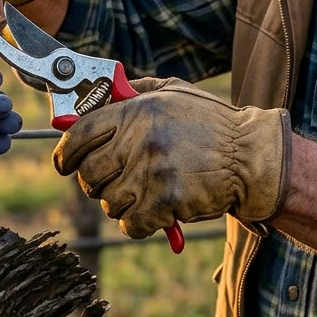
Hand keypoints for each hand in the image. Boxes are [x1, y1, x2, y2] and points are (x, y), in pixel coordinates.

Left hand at [52, 77, 291, 238]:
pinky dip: (138, 224)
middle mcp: (139, 140)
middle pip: (89, 173)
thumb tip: (93, 98)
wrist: (251, 157)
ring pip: (108, 202)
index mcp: (136, 110)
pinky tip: (154, 212)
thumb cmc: (211, 124)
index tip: (65, 164)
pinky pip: (131, 224)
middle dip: (95, 182)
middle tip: (110, 181)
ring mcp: (152, 172)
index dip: (66, 153)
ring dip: (120, 203)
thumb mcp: (172, 92)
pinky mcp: (166, 202)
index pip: (80, 134)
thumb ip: (133, 92)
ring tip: (142, 193)